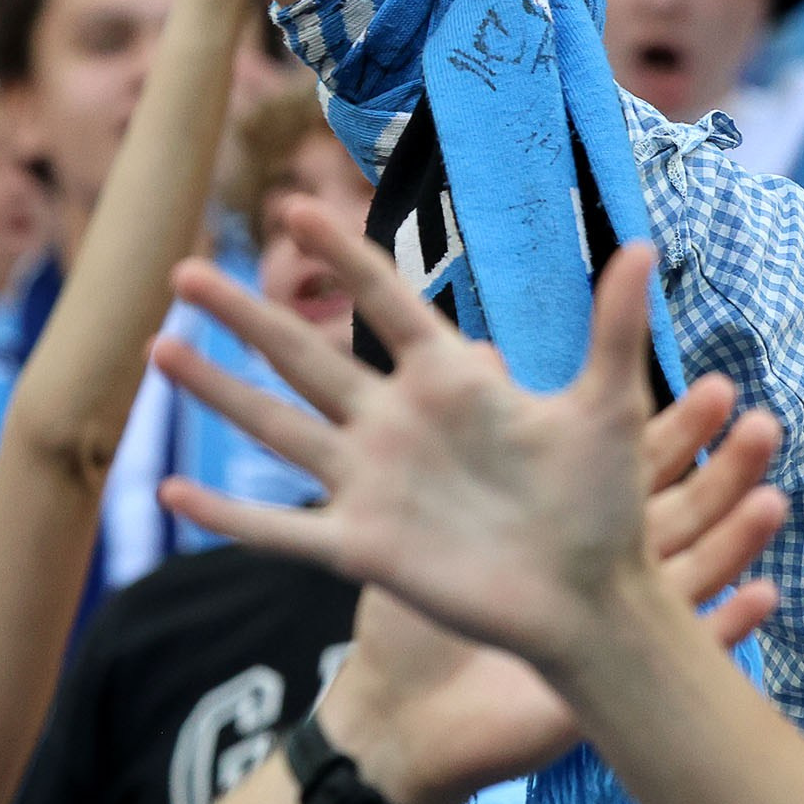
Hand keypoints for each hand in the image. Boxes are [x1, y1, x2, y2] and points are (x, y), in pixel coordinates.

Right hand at [153, 197, 783, 702]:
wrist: (592, 599)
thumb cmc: (605, 504)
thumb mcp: (611, 406)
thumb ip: (614, 327)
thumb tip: (646, 245)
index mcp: (451, 381)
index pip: (383, 302)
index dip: (339, 255)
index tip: (293, 205)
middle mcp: (398, 424)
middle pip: (303, 355)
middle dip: (245, 313)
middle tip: (183, 268)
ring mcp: (373, 484)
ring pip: (277, 428)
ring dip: (217, 391)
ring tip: (157, 347)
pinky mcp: (362, 547)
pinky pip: (281, 530)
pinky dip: (228, 515)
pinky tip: (172, 489)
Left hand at [294, 385, 786, 803]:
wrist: (401, 721)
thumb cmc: (415, 620)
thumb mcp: (431, 515)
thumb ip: (471, 440)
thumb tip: (479, 348)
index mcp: (566, 528)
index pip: (636, 469)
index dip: (679, 432)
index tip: (718, 388)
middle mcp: (599, 572)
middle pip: (680, 513)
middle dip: (725, 473)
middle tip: (764, 426)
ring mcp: (611, 627)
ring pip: (692, 572)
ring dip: (738, 538)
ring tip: (774, 503)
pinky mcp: (612, 681)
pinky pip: (681, 653)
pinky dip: (728, 627)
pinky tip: (766, 599)